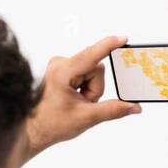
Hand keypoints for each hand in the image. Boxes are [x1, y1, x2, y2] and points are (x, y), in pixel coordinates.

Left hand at [24, 35, 140, 160]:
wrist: (32, 129)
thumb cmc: (52, 124)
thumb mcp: (86, 118)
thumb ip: (113, 110)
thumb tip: (134, 107)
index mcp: (62, 73)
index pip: (91, 56)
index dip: (108, 46)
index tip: (122, 38)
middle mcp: (60, 63)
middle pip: (96, 69)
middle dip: (95, 89)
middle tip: (82, 104)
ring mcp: (60, 65)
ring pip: (92, 72)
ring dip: (90, 89)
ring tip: (76, 102)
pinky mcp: (63, 68)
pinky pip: (85, 73)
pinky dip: (85, 87)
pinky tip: (73, 97)